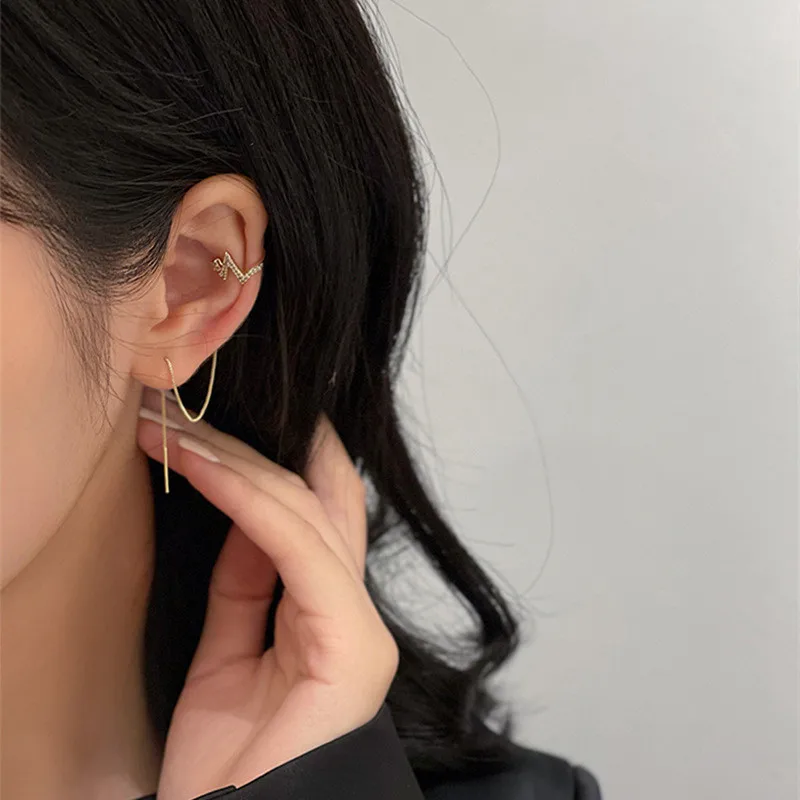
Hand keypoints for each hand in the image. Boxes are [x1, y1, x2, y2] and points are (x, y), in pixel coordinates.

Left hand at [136, 389, 398, 799]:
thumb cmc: (230, 769)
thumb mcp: (227, 659)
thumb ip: (245, 591)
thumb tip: (243, 520)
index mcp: (330, 620)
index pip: (314, 518)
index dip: (276, 460)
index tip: (218, 420)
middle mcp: (353, 614)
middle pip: (313, 502)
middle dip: (249, 448)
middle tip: (182, 411)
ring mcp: (358, 628)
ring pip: (303, 514)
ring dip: (234, 463)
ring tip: (173, 429)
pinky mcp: (350, 645)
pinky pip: (294, 551)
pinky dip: (244, 500)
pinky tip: (200, 466)